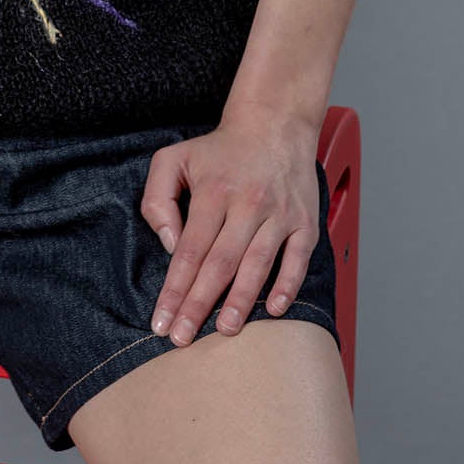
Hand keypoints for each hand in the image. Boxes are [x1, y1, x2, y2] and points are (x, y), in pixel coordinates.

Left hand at [139, 102, 322, 344]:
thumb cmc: (219, 150)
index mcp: (213, 192)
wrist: (273, 125)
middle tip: (183, 338)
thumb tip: (168, 244)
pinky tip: (274, 310)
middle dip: (199, 304)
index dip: (174, 289)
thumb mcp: (173, 159)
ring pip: (257, 265)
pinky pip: (297, 260)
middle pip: (220, 264)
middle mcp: (247, 204)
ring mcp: (279, 214)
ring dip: (241, 302)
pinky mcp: (304, 222)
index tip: (161, 320)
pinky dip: (287, 286)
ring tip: (224, 331)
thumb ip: (158, 199)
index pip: (189, 250)